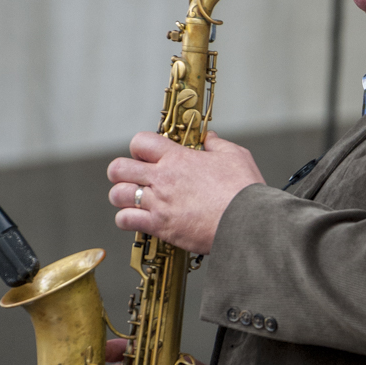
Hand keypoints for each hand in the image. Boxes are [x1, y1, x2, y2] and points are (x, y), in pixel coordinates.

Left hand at [107, 130, 264, 252]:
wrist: (248, 222)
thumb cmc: (244, 191)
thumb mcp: (235, 156)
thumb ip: (217, 144)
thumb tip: (209, 138)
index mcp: (178, 158)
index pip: (140, 141)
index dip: (139, 148)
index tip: (147, 156)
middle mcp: (163, 179)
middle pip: (118, 168)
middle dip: (122, 172)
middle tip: (134, 177)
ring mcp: (159, 203)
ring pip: (117, 195)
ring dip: (122, 197)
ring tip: (134, 200)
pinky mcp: (160, 226)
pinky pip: (125, 221)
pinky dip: (127, 220)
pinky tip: (138, 220)